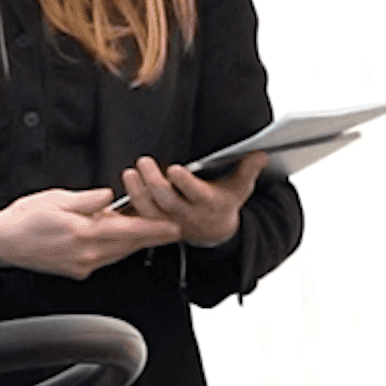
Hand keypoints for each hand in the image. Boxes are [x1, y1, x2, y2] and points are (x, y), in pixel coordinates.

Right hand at [0, 186, 178, 279]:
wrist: (1, 244)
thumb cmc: (23, 220)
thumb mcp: (55, 199)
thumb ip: (87, 200)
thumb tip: (108, 196)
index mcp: (83, 232)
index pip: (128, 230)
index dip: (154, 228)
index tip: (173, 226)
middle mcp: (86, 253)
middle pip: (129, 245)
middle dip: (153, 237)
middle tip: (174, 230)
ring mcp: (82, 264)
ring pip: (119, 253)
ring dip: (136, 243)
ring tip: (151, 232)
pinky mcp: (76, 271)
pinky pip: (105, 259)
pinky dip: (117, 249)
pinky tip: (119, 240)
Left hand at [118, 150, 268, 248]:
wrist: (215, 232)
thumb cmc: (224, 201)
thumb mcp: (240, 187)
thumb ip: (249, 169)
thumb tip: (261, 154)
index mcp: (210, 204)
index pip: (197, 194)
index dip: (185, 184)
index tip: (175, 169)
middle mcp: (188, 215)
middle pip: (168, 201)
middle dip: (154, 183)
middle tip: (144, 162)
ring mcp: (170, 221)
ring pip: (150, 210)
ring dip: (137, 192)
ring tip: (130, 173)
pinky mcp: (156, 224)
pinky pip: (139, 216)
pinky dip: (130, 202)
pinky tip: (124, 185)